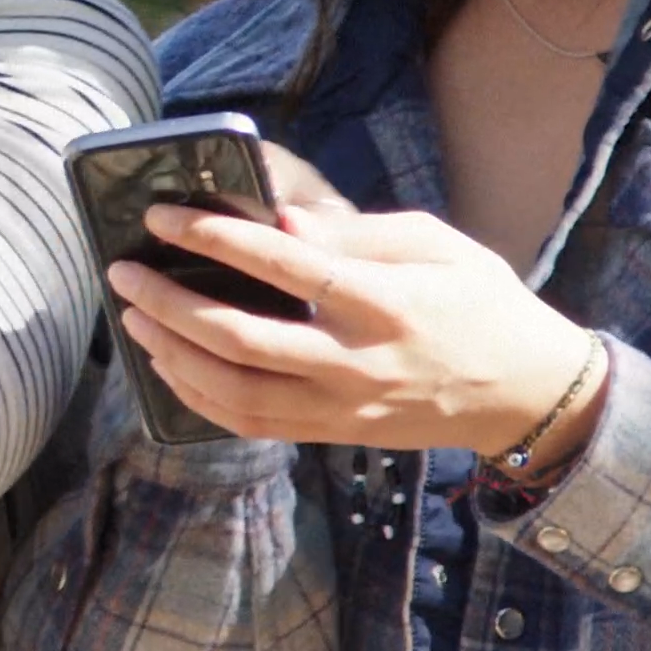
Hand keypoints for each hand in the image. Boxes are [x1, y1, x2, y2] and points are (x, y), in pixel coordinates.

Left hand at [109, 179, 607, 471]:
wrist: (526, 394)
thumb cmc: (480, 303)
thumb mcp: (435, 245)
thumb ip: (355, 233)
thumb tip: (280, 223)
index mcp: (384, 302)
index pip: (282, 265)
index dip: (214, 235)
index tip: (163, 216)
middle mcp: (356, 362)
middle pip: (239, 338)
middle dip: (168, 302)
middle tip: (124, 270)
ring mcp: (343, 407)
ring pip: (234, 392)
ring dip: (171, 354)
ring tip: (134, 316)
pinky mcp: (335, 434)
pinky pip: (251, 424)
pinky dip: (199, 397)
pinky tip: (170, 365)